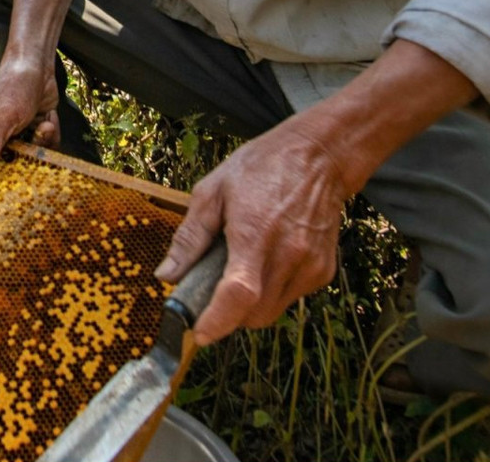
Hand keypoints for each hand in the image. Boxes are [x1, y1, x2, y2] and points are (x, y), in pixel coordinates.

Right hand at [0, 59, 60, 176]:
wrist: (38, 68)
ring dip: (39, 144)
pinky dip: (48, 137)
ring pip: (26, 161)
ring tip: (41, 126)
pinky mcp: (31, 136)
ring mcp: (12, 139)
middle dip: (20, 162)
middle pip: (1, 171)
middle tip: (30, 150)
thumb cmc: (12, 87)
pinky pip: (42, 151)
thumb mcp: (1, 117)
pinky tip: (47, 121)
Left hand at [157, 115, 350, 343]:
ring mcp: (310, 266)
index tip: (198, 333)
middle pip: (254, 313)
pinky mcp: (323, 271)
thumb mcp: (212, 192)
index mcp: (254, 233)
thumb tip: (166, 276)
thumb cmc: (261, 168)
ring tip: (240, 271)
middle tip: (210, 298)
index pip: (238, 293)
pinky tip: (266, 263)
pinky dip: (272, 292)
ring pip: (273, 311)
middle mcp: (287, 255)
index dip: (217, 321)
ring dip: (250, 306)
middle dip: (227, 316)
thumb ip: (190, 238)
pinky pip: (290, 297)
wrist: (318, 157)